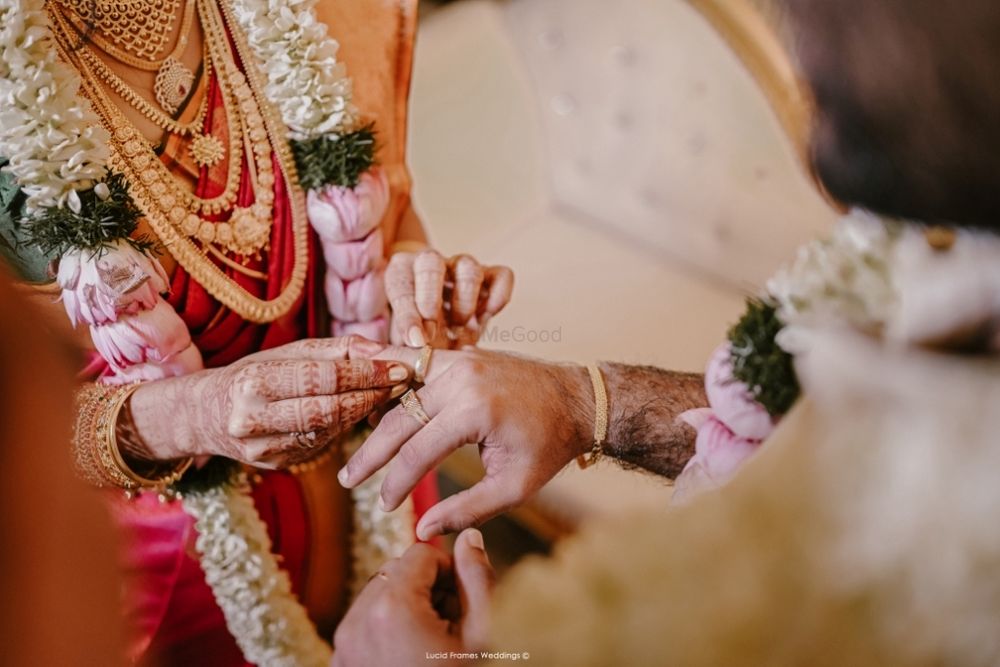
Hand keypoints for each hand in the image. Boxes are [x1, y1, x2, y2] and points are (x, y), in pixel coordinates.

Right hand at [127, 336, 410, 468]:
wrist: (205, 416)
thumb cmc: (253, 374)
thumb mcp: (285, 353)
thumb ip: (334, 350)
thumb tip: (381, 350)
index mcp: (254, 381)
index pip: (321, 378)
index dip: (364, 373)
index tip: (398, 366)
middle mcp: (254, 418)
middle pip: (328, 408)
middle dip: (371, 394)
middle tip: (404, 382)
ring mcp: (264, 448)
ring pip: (329, 430)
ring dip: (365, 412)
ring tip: (392, 395)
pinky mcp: (277, 465)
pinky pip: (322, 444)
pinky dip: (346, 428)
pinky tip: (365, 414)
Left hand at [332, 529, 494, 666]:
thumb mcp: (483, 637)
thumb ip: (477, 579)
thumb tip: (469, 538)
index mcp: (392, 608)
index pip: (420, 552)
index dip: (449, 569)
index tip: (465, 597)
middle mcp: (357, 622)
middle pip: (396, 573)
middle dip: (427, 588)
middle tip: (454, 624)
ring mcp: (344, 647)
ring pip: (378, 598)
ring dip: (407, 608)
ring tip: (434, 645)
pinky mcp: (340, 666)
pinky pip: (363, 627)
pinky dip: (387, 631)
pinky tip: (413, 659)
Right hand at [339, 346, 592, 539]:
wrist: (578, 398)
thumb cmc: (549, 445)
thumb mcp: (514, 486)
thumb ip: (467, 509)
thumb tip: (423, 530)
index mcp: (475, 411)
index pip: (417, 453)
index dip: (395, 484)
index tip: (383, 506)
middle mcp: (461, 379)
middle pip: (399, 420)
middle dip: (371, 454)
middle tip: (348, 479)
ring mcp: (459, 361)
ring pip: (402, 393)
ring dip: (378, 421)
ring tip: (356, 447)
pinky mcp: (460, 355)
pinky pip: (417, 368)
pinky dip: (392, 384)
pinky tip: (370, 398)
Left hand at [385, 250, 513, 348]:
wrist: (449, 336)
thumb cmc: (422, 337)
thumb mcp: (406, 343)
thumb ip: (399, 347)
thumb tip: (390, 355)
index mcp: (401, 272)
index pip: (400, 283)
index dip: (407, 313)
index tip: (416, 340)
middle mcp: (431, 263)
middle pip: (430, 262)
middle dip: (430, 299)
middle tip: (434, 334)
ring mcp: (463, 266)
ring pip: (468, 268)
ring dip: (464, 301)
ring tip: (461, 326)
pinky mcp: (492, 276)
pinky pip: (501, 276)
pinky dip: (498, 296)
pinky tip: (488, 316)